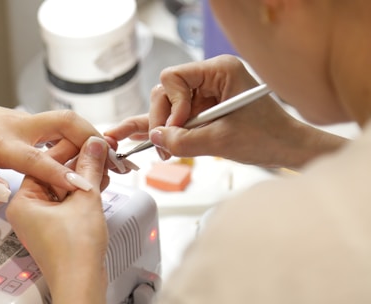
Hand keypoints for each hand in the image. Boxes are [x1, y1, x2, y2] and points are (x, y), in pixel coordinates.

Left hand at [0, 94, 102, 202]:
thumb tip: (4, 193)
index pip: (38, 159)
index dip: (63, 174)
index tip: (86, 186)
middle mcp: (17, 126)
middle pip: (64, 122)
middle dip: (92, 137)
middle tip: (113, 158)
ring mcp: (23, 120)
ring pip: (64, 120)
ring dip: (89, 136)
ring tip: (108, 158)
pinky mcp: (25, 121)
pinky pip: (57, 125)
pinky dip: (76, 136)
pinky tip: (84, 153)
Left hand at [6, 136, 108, 303]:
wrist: (81, 284)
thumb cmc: (73, 252)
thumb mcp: (85, 199)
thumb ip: (89, 168)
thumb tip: (93, 146)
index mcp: (22, 201)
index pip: (43, 162)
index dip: (69, 148)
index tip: (87, 139)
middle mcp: (28, 209)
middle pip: (53, 174)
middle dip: (79, 163)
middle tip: (97, 151)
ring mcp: (41, 220)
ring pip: (62, 188)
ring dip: (83, 177)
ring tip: (103, 165)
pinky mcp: (55, 228)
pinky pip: (67, 201)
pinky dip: (82, 192)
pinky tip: (99, 182)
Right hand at [105, 55, 345, 168]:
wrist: (288, 149)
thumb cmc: (267, 138)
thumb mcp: (221, 141)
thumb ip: (184, 140)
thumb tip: (155, 137)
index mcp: (220, 70)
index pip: (174, 77)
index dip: (170, 104)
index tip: (178, 127)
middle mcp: (211, 77)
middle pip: (167, 91)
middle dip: (163, 119)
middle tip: (164, 145)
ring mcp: (206, 93)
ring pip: (168, 105)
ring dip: (164, 128)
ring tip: (163, 150)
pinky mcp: (205, 109)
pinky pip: (178, 116)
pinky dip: (166, 128)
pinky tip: (143, 137)